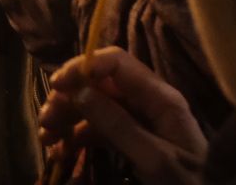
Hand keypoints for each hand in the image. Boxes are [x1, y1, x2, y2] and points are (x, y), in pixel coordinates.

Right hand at [38, 47, 205, 184]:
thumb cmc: (189, 184)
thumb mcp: (154, 159)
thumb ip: (118, 125)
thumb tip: (79, 91)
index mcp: (160, 97)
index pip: (116, 62)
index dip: (83, 67)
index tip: (56, 85)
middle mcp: (150, 102)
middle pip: (100, 84)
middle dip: (69, 99)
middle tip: (45, 123)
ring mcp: (142, 121)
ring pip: (96, 107)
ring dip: (68, 119)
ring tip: (47, 141)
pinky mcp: (136, 140)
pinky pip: (101, 129)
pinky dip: (79, 137)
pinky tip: (62, 151)